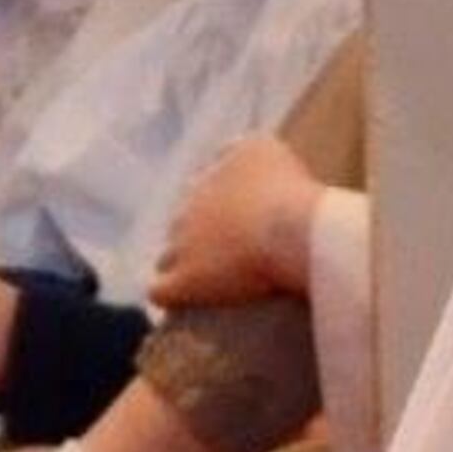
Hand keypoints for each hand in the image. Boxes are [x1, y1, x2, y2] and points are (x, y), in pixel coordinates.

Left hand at [146, 138, 323, 314]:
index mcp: (211, 176)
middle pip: (181, 224)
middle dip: (196, 238)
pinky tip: (183, 302)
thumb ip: (242, 149)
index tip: (233, 224)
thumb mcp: (266, 149)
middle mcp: (189, 206)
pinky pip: (160, 292)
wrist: (291, 230)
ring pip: (167, 257)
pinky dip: (170, 295)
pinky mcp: (184, 281)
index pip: (201, 191)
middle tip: (226, 255)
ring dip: (181, 267)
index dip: (215, 210)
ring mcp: (181, 245)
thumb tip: (232, 153)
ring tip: (206, 284)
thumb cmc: (291, 191)